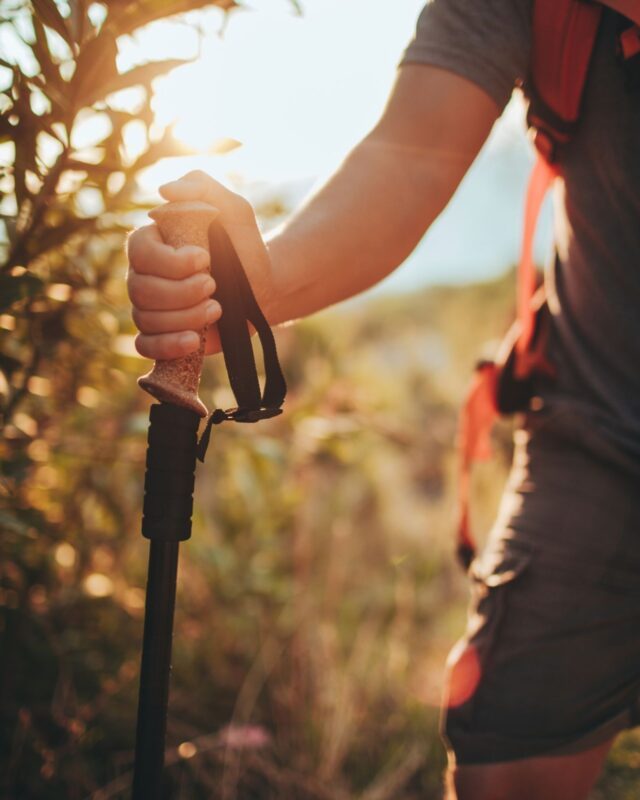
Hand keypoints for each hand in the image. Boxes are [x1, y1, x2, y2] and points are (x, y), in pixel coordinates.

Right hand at [127, 170, 274, 359]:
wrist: (263, 288)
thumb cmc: (245, 246)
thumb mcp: (234, 210)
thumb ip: (203, 188)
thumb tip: (164, 190)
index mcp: (153, 243)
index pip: (140, 251)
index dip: (170, 261)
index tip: (205, 259)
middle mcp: (144, 275)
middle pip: (141, 289)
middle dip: (182, 292)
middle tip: (214, 286)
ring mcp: (150, 307)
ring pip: (146, 318)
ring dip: (185, 316)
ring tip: (217, 309)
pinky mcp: (162, 335)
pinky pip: (145, 345)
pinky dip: (167, 345)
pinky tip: (193, 340)